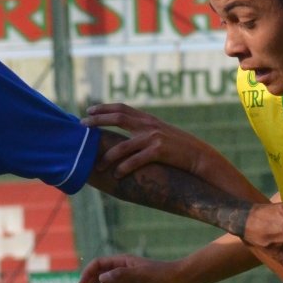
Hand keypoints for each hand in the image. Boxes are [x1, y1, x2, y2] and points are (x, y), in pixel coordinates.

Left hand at [84, 103, 220, 178]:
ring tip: (97, 166)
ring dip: (107, 156)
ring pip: (123, 145)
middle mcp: (149, 125)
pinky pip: (136, 160)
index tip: (89, 110)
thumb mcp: (160, 135)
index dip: (104, 108)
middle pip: (118, 117)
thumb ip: (144, 132)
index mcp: (148, 120)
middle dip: (98, 121)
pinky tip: (116, 175)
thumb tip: (127, 137)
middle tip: (82, 125)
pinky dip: (124, 168)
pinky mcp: (159, 151)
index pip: (122, 108)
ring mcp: (154, 137)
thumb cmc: (178, 149)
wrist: (200, 157)